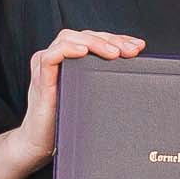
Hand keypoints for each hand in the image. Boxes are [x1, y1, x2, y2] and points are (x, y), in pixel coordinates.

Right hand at [7, 29, 145, 163]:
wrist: (41, 143)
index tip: (139, 46)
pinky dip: (67, 50)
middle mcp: (57, 58)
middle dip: (111, 40)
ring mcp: (46, 66)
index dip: (117, 39)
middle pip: (84, 35)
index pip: (94, 39)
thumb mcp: (91, 98)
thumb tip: (135, 78)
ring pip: (68, 38)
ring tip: (113, 53)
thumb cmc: (66, 121)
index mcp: (70, 60)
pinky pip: (50, 56)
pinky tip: (83, 52)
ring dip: (94, 43)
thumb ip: (104, 83)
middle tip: (132, 51)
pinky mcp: (40, 79)